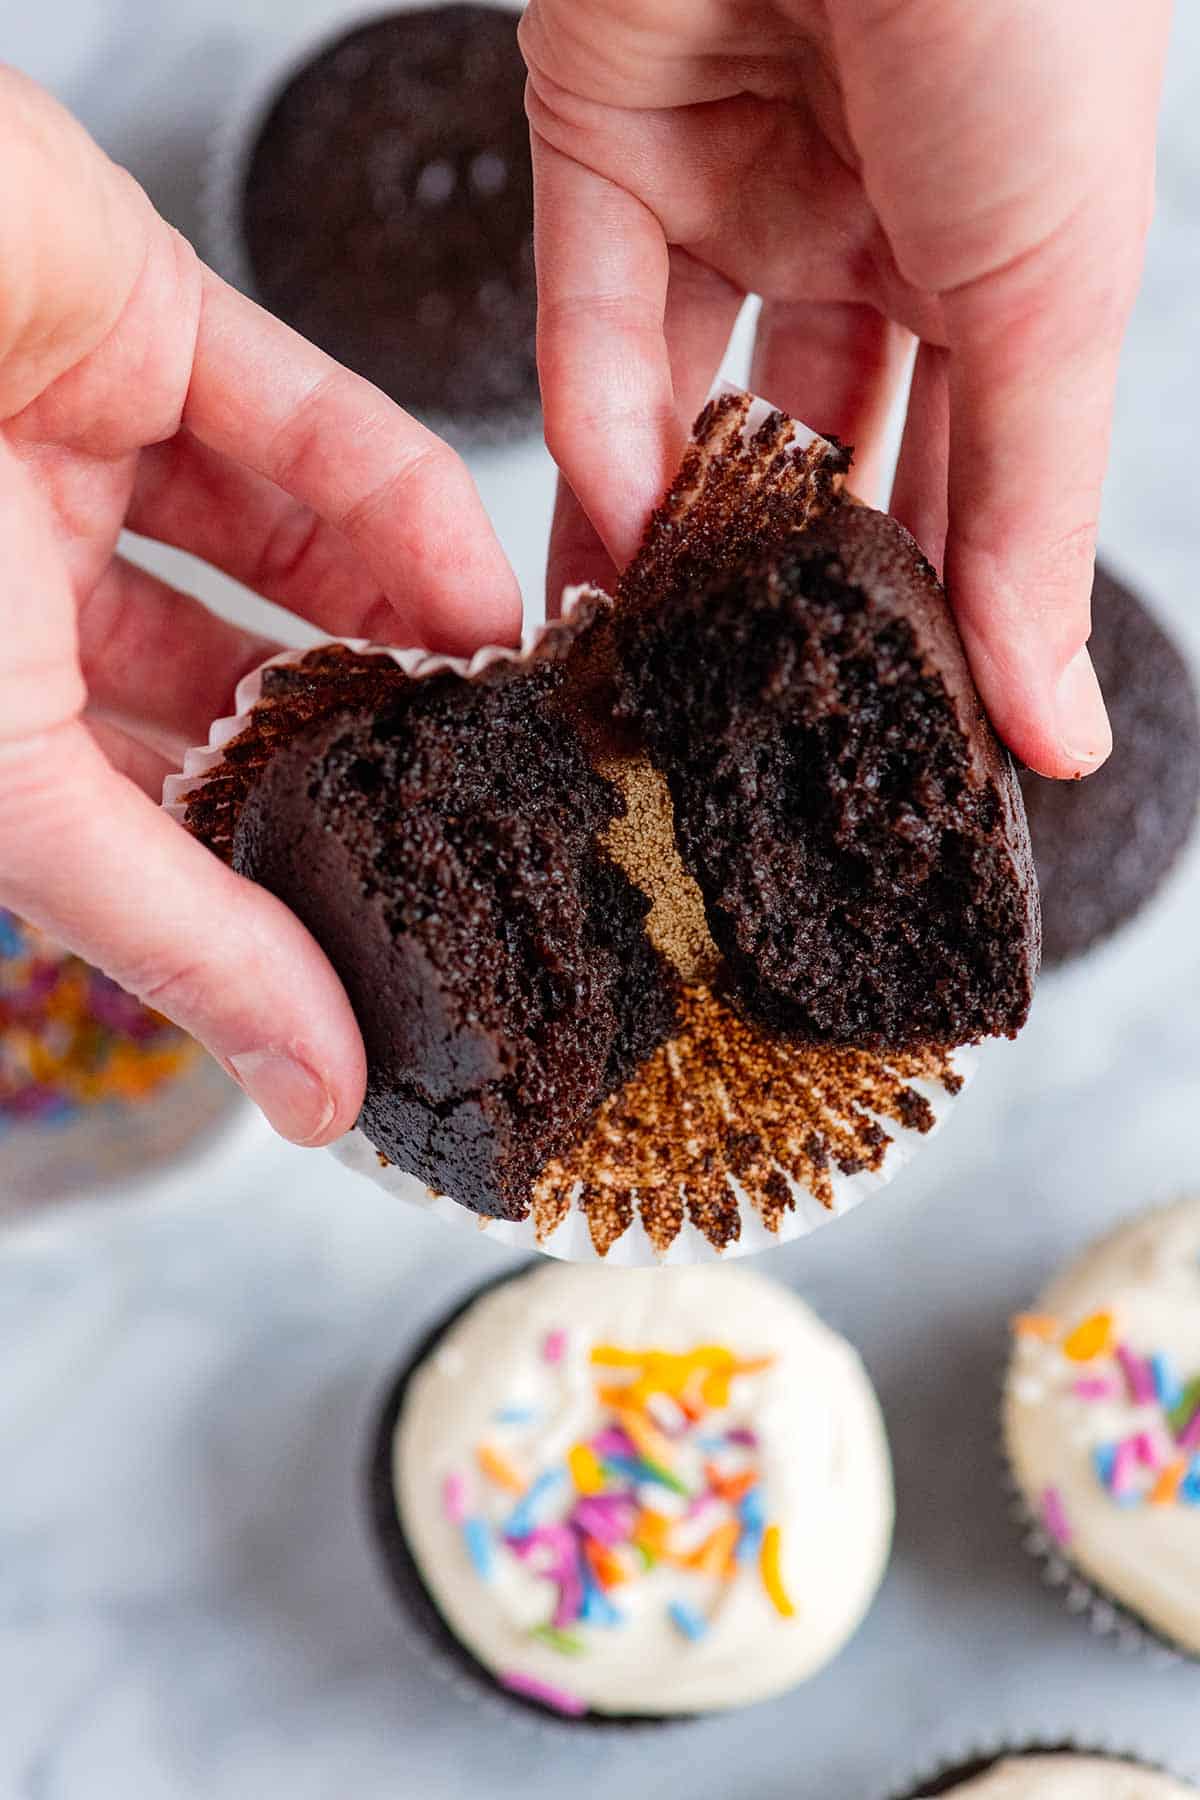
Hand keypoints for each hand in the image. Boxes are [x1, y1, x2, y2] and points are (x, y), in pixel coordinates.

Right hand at [0, 70, 520, 1143]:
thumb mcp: (17, 782)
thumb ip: (178, 928)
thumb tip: (315, 1092)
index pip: (131, 832)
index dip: (253, 898)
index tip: (385, 961)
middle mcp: (12, 580)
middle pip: (217, 695)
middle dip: (343, 758)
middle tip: (479, 827)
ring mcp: (76, 444)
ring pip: (274, 556)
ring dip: (392, 629)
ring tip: (507, 719)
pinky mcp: (145, 317)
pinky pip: (302, 421)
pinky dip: (396, 502)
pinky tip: (484, 591)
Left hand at [521, 0, 1170, 776]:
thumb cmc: (1026, 18)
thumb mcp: (1051, 307)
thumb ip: (1028, 528)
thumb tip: (1057, 721)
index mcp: (997, 261)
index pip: (958, 476)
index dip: (926, 607)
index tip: (893, 735)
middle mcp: (864, 229)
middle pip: (808, 456)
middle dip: (775, 581)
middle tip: (742, 720)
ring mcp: (732, 182)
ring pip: (681, 401)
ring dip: (659, 532)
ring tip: (645, 673)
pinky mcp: (605, 133)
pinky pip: (591, 315)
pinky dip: (594, 423)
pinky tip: (610, 533)